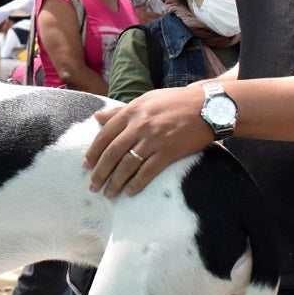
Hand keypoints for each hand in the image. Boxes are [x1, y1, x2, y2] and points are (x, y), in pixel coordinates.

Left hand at [82, 86, 211, 198]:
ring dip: (115, 182)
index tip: (86, 165)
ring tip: (108, 194)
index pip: (105, 135)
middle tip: (92, 187)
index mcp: (132, 111)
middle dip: (100, 172)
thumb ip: (121, 111)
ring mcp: (154, 139)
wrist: (208, 106)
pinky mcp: (169, 152)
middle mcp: (140, 125)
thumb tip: (97, 117)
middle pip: (112, 153)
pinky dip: (137, 183)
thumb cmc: (175, 102)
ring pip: (127, 165)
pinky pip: (148, 171)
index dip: (93, 152)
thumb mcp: (146, 100)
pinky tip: (129, 192)